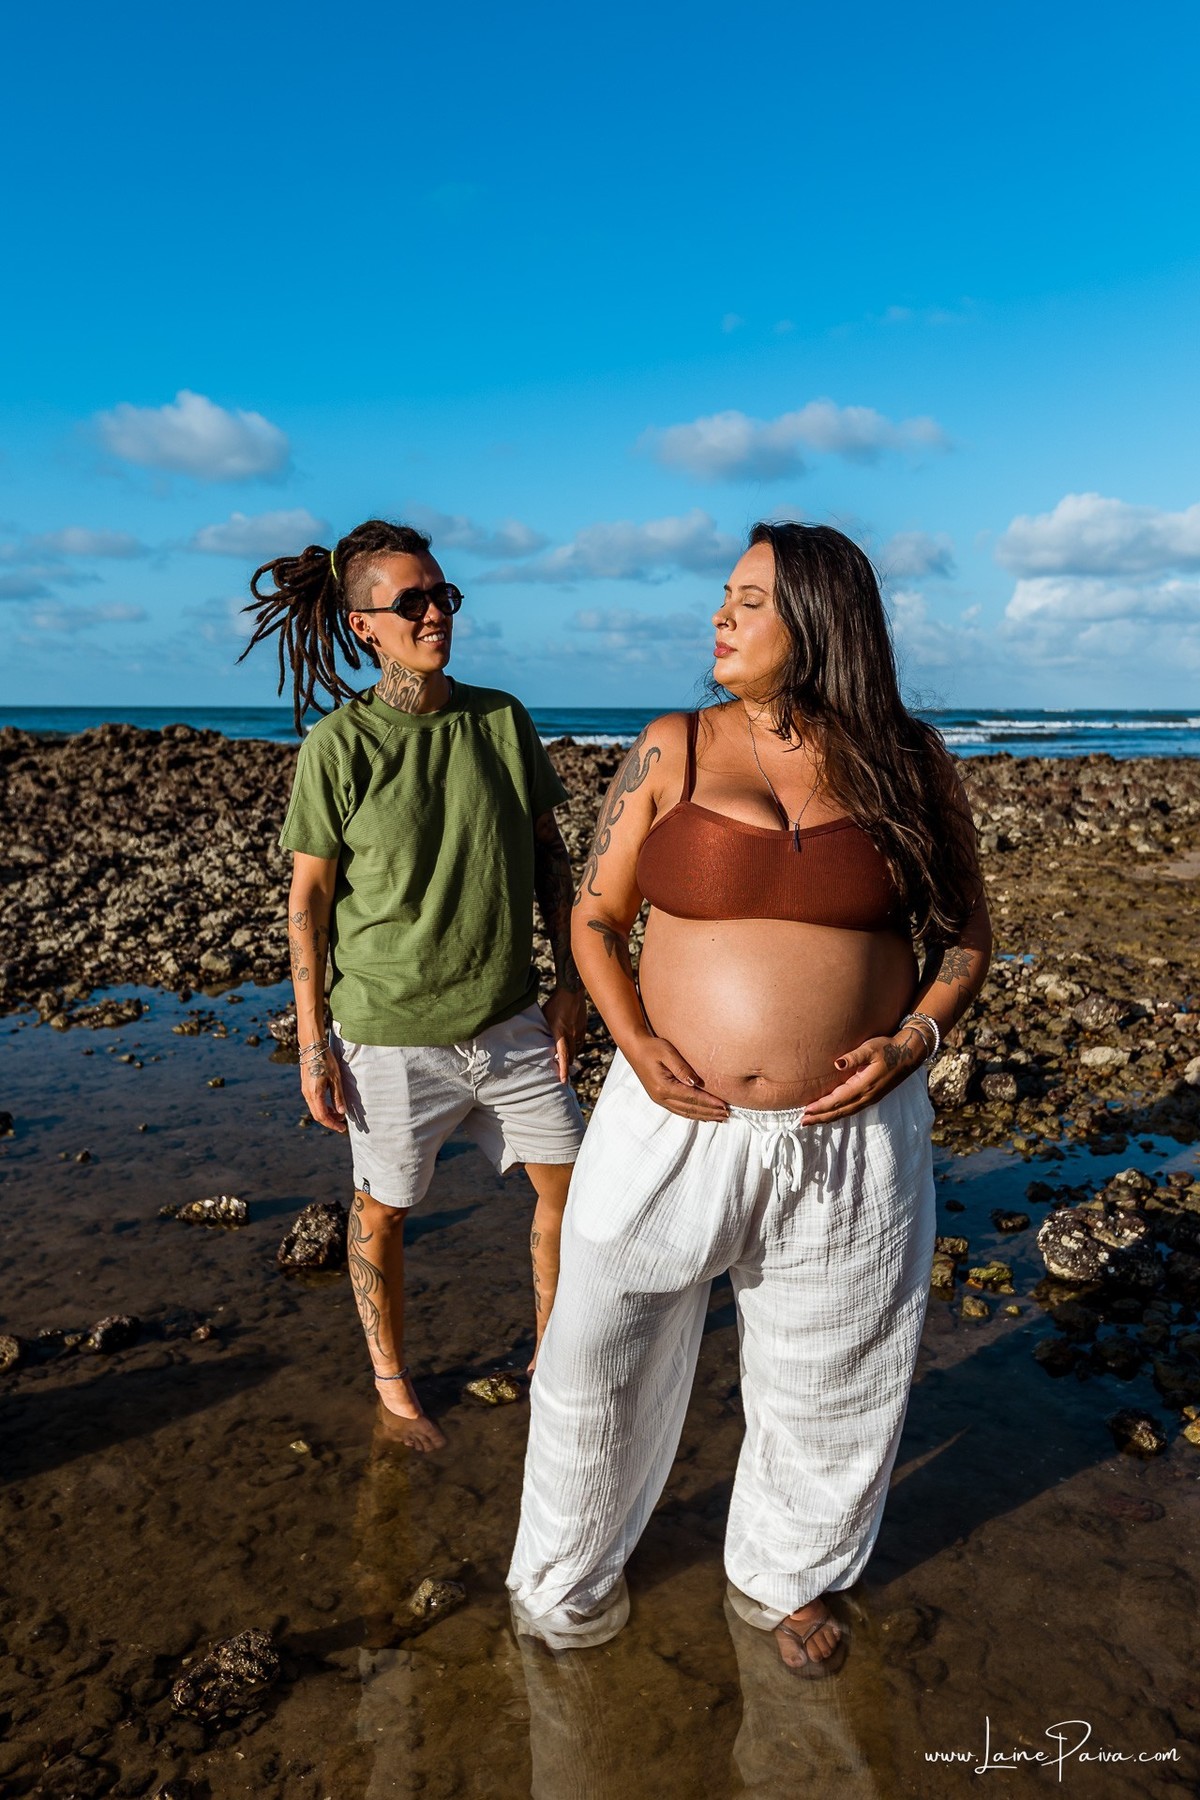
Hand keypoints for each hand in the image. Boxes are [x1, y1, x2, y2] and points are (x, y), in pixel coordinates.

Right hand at [301, 1047, 347, 1132]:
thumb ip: (338, 1096)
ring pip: (315, 1109)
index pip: (322, 1116)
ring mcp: (305, 1091)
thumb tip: (341, 1112)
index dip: (332, 1124)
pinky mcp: (305, 1087)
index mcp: (314, 1094)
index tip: (342, 1128)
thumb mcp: (335, 1079)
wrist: (312, 1047)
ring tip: (339, 1114)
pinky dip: (322, 1107)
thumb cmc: (325, 1061)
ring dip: (326, 1114)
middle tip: (342, 1124)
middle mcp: (307, 1094)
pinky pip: (313, 1102)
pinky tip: (331, 1105)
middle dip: (330, 1121)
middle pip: (317, 1115)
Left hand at [541, 985, 587, 1082]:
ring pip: (576, 1049)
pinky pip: (580, 1041)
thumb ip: (544, 1030)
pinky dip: (575, 1045)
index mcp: (560, 1034)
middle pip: (571, 1056)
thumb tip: (539, 1040)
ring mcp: (579, 1031)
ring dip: (571, 1055)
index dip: (563, 1069)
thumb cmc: (554, 1003)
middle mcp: (571, 1035)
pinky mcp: (583, 1027)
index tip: (563, 1080)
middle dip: (567, 1065)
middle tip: (563, 1074)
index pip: (563, 1056)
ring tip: (567, 1060)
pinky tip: (571, 1044)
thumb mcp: (544, 1018)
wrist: (571, 991)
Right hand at [625, 1036, 728, 1120]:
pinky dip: (693, 1114)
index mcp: (663, 1087)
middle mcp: (660, 1097)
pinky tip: (703, 1115)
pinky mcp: (659, 1098)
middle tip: (727, 1114)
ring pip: (685, 1112)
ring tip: (719, 1117)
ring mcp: (659, 1099)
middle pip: (690, 1109)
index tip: (724, 1105)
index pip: (692, 1098)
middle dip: (710, 1113)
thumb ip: (681, 1068)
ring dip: (703, 1116)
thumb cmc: (652, 1047)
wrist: (634, 1048)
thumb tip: (695, 1083)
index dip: (709, 1103)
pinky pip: (679, 1110)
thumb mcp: (667, 1052)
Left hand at [800, 1030, 926, 1125]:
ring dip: (828, 1118)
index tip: (806, 1111)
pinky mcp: (872, 1097)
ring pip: (846, 1112)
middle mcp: (867, 1096)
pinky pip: (852, 1109)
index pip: (838, 1100)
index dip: (822, 1106)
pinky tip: (830, 1115)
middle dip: (821, 1117)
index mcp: (864, 1085)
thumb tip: (837, 1063)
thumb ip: (854, 1057)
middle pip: (840, 1111)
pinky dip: (838, 1114)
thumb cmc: (887, 1048)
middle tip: (802, 1122)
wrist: (909, 1054)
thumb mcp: (870, 1048)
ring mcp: (870, 1098)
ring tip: (811, 1121)